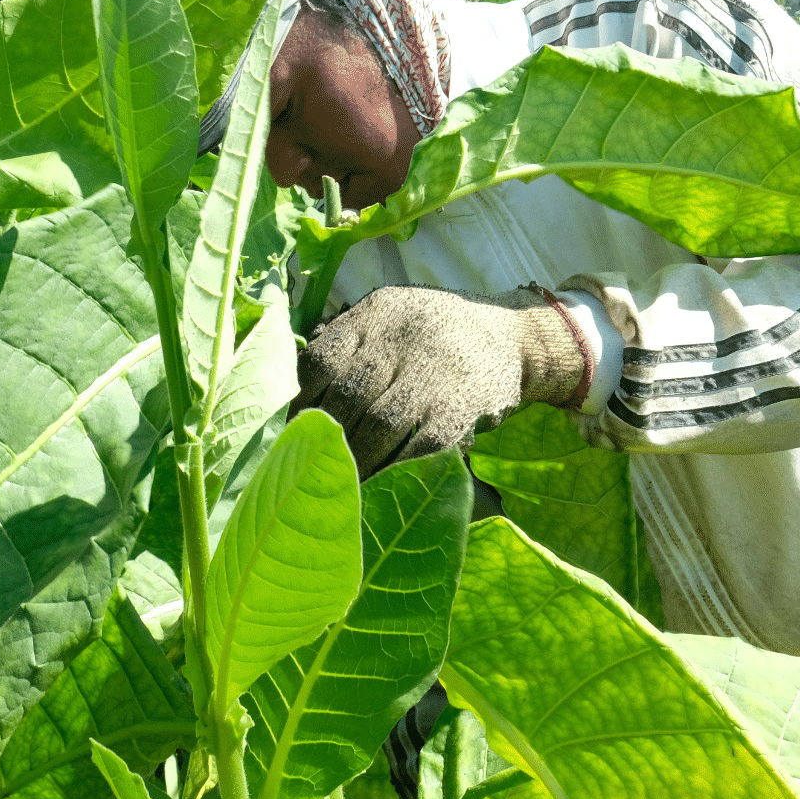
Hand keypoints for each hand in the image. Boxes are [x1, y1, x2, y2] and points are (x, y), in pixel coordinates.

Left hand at [295, 285, 589, 476]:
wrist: (512, 334)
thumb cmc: (432, 331)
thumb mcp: (389, 313)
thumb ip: (347, 338)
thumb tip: (292, 381)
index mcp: (378, 313)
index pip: (322, 357)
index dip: (299, 399)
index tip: (288, 428)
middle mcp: (405, 337)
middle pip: (349, 395)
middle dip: (324, 437)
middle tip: (306, 466)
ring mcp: (436, 373)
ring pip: (381, 425)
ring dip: (354, 461)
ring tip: (338, 483)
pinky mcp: (463, 407)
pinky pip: (421, 447)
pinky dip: (395, 471)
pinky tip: (378, 485)